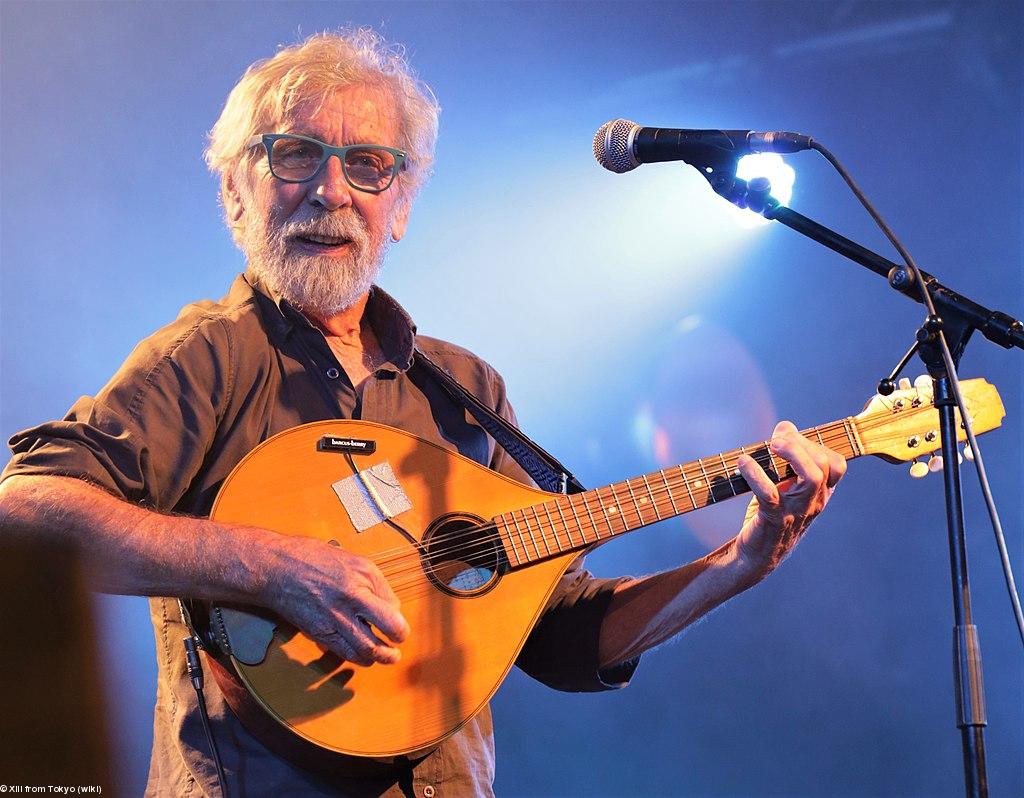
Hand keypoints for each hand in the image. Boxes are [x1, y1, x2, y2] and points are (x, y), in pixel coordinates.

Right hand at [265, 535, 409, 665]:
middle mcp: (349, 603)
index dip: (399, 622)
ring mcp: (333, 621)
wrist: (279, 570)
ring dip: (379, 658)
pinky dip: (358, 657)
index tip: (399, 624)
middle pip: (382, 635)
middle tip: (398, 644)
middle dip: (395, 646)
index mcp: (361, 582)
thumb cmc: (315, 559)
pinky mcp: (320, 633)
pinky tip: (364, 654)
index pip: (392, 613)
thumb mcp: (356, 562)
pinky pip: (344, 653)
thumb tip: (391, 608)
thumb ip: (377, 585)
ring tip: (387, 656)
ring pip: (364, 652)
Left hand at [733, 420, 845, 581]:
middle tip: (776, 440)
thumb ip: (787, 457)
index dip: (815, 445)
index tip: (789, 437)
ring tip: (770, 445)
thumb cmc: (770, 515)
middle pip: (824, 466)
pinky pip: (770, 493)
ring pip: (811, 477)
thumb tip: (785, 427)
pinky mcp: (774, 519)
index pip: (837, 465)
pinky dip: (756, 474)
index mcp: (819, 494)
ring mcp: (796, 512)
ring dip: (791, 454)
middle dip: (801, 444)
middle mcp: (813, 503)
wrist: (756, 556)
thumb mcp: (783, 485)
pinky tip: (743, 463)